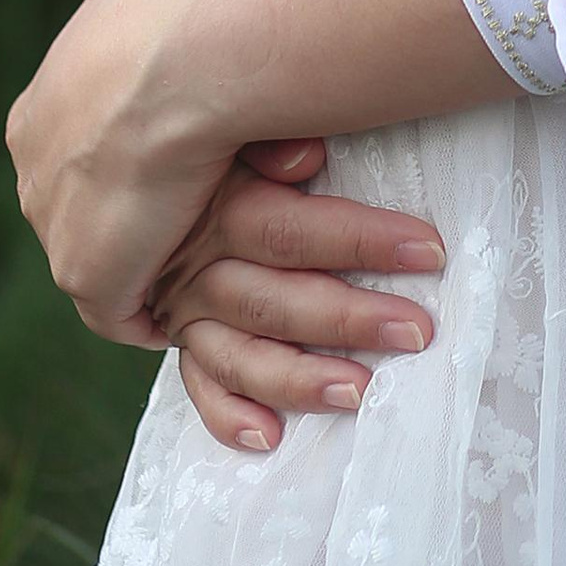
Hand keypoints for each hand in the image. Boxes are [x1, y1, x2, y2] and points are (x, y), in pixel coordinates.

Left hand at [6, 0, 241, 343]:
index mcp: (37, 116)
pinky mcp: (87, 279)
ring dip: (146, 261)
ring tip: (211, 255)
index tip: (166, 159)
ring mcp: (55, 235)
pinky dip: (158, 307)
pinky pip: (123, 310)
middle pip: (80, 212)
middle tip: (194, 212)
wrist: (178, 65)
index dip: (120, 158)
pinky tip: (203, 290)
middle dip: (126, 216)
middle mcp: (32, 178)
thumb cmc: (168, 14)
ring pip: (101, 260)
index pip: (74, 151)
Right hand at [146, 140, 447, 452]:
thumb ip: (270, 140)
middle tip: (416, 331)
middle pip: (275, 300)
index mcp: (218, 206)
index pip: (292, 232)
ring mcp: (184, 308)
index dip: (362, 241)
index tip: (430, 252)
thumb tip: (309, 155)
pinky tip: (270, 436)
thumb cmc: (217, 136)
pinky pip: (201, 386)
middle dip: (349, 318)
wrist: (136, 163)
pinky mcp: (177, 338)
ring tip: (361, 391)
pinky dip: (230, 416)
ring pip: (242, 353)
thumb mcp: (238, 129)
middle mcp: (196, 264)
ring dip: (300, 377)